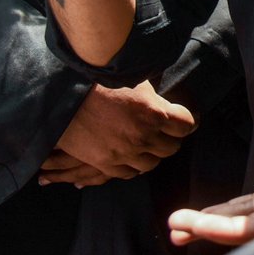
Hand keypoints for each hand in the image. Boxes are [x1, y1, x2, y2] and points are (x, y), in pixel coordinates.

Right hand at [39, 81, 195, 185]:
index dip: (187, 121)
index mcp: (155, 113)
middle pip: (171, 147)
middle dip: (171, 138)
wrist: (66, 95)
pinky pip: (129, 173)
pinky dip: (134, 166)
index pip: (186, 125)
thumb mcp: (136, 81)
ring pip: (152, 164)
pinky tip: (133, 157)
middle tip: (167, 132)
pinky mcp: (106, 163)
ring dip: (153, 154)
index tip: (185, 120)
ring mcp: (125, 153)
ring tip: (149, 145)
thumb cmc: (102, 81)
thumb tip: (167, 99)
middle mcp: (143, 136)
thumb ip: (154, 97)